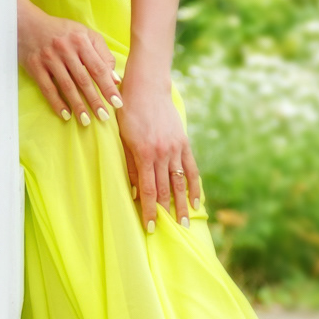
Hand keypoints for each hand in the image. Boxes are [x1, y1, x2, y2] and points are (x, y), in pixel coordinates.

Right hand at [17, 0, 122, 125]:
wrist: (27, 24)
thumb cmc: (61, 31)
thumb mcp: (85, 34)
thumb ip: (102, 53)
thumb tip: (115, 78)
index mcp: (81, 40)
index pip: (98, 67)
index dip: (108, 86)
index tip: (117, 102)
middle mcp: (65, 49)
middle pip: (83, 79)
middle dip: (95, 100)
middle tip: (104, 116)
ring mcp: (49, 58)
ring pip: (66, 86)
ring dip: (77, 105)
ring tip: (86, 120)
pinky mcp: (35, 66)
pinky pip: (47, 88)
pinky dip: (57, 102)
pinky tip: (65, 114)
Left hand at [116, 67, 200, 231]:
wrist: (147, 85)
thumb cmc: (128, 110)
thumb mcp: (122, 137)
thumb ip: (129, 164)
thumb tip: (135, 190)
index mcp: (145, 153)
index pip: (149, 189)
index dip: (150, 210)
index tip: (149, 227)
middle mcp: (163, 153)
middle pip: (166, 189)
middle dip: (166, 212)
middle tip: (167, 232)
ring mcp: (175, 148)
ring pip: (180, 182)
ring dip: (183, 204)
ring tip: (184, 222)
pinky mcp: (183, 142)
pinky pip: (191, 168)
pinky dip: (194, 185)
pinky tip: (196, 200)